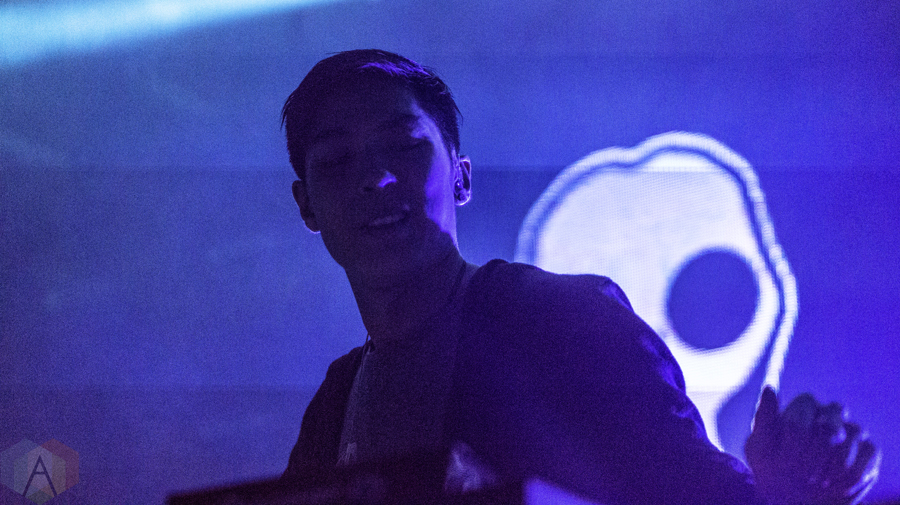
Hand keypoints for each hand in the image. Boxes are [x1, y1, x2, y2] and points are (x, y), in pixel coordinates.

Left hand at [744, 386, 880, 504]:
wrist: (793, 500)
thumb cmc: (773, 470)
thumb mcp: (760, 448)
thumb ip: (764, 419)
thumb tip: (769, 388)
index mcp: (801, 408)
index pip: (806, 404)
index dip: (797, 431)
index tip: (785, 456)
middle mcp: (829, 414)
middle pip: (831, 421)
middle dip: (814, 454)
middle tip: (802, 475)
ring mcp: (851, 431)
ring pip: (852, 435)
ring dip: (830, 467)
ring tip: (816, 482)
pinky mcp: (867, 451)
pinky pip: (867, 453)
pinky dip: (849, 475)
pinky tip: (834, 485)